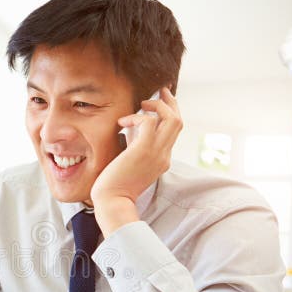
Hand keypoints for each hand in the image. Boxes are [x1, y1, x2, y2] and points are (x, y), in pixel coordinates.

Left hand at [90, 87, 182, 235]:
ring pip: (172, 119)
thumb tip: (130, 125)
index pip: (173, 131)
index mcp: (162, 159)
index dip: (169, 113)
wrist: (112, 202)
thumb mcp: (130, 160)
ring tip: (141, 104)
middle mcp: (164, 155)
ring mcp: (157, 153)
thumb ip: (135, 143)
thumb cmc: (115, 185)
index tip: (161, 100)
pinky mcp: (143, 151)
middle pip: (178, 121)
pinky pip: (149, 122)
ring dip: (157, 105)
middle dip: (170, 102)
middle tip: (160, 90)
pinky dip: (136, 117)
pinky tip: (122, 123)